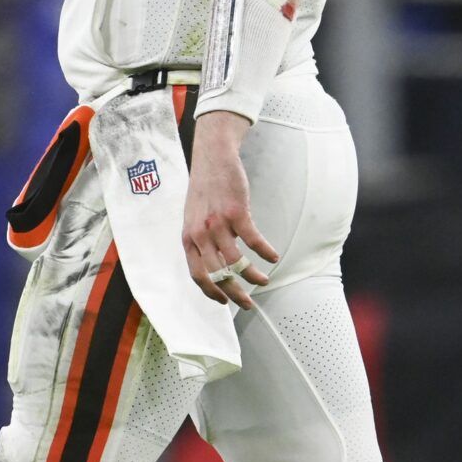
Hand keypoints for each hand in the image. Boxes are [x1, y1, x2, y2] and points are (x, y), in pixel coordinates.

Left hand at [180, 113, 280, 309]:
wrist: (212, 158)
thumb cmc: (204, 188)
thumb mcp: (192, 217)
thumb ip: (199, 239)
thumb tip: (214, 262)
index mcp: (188, 238)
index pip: (197, 275)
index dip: (211, 291)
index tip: (224, 301)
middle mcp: (200, 234)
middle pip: (218, 274)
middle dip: (235, 293)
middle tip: (248, 303)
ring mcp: (218, 224)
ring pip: (237, 262)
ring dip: (253, 276)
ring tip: (265, 281)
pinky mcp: (236, 213)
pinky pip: (253, 240)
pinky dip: (265, 252)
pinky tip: (273, 257)